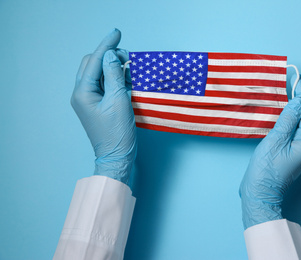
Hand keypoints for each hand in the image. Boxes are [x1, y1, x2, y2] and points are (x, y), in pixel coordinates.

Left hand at [71, 29, 136, 184]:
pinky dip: (114, 78)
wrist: (116, 156)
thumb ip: (114, 75)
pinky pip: (103, 84)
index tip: (117, 33)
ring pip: (98, 73)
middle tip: (127, 55)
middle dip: (109, 56)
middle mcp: (82, 94)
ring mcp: (88, 99)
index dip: (106, 46)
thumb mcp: (118, 100)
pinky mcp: (97, 104)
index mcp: (83, 92)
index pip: (94, 61)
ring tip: (128, 66)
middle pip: (92, 64)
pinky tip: (125, 78)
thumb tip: (111, 54)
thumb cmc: (117, 133)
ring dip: (112, 66)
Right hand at [239, 75, 300, 228]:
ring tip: (291, 90)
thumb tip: (298, 101)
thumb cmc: (265, 170)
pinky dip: (292, 116)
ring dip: (297, 105)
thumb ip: (287, 120)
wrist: (260, 192)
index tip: (297, 77)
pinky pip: (296, 129)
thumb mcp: (275, 141)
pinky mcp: (293, 151)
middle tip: (296, 79)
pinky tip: (285, 110)